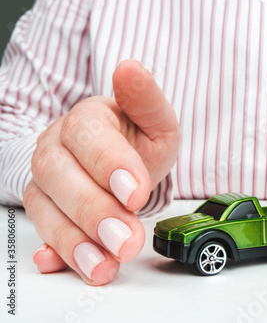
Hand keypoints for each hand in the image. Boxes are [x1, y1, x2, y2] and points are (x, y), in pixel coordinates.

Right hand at [23, 60, 180, 284]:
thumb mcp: (156, 120)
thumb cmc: (139, 138)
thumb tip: (130, 69)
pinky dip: (54, 252)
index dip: (111, 165)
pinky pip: (43, 233)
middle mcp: (58, 147)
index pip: (89, 137)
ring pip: (47, 209)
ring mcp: (48, 181)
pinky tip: (64, 264)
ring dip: (74, 241)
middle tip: (125, 238)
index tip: (137, 192)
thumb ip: (147, 101)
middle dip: (94, 211)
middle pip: (61, 176)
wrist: (124, 158)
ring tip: (105, 264)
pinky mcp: (47, 210)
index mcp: (87, 119)